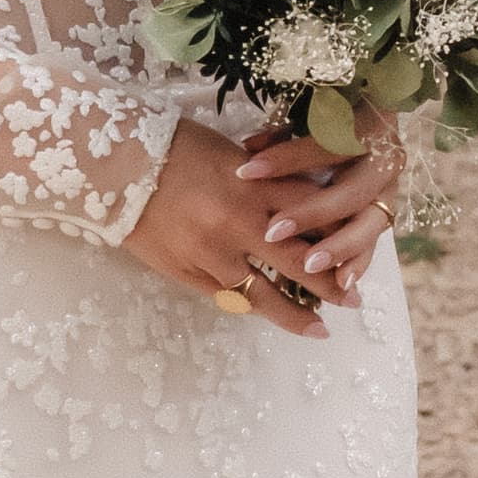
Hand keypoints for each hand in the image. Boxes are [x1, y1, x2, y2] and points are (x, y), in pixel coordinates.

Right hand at [126, 114, 400, 331]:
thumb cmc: (175, 148)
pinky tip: (266, 313)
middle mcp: (241, 222)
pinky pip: (228, 297)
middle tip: (355, 300)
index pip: (313, 215)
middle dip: (332, 284)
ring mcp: (213, 252)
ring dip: (296, 314)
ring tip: (320, 330)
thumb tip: (302, 202)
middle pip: (300, 261)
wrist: (117, 164)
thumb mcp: (232, 153)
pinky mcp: (187, 271)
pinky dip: (250, 305)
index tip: (359, 250)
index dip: (340, 236)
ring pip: (265, 294)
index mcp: (257, 184)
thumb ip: (267, 180)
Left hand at [234, 114, 403, 304]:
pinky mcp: (385, 214)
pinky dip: (358, 262)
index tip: (246, 172)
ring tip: (309, 265)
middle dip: (313, 214)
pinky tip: (340, 283)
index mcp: (369, 126)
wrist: (371, 116)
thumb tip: (248, 149)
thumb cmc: (328, 116)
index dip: (287, 159)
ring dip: (340, 246)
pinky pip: (374, 242)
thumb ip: (282, 134)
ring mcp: (390, 190)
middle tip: (273, 232)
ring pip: (371, 223)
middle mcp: (387, 159)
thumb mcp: (306, 115)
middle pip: (353, 191)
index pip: (326, 144)